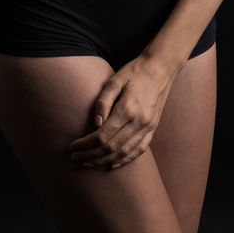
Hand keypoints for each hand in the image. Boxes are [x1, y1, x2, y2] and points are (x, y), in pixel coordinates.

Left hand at [68, 54, 176, 170]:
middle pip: (111, 148)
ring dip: (104, 161)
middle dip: (91, 156)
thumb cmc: (134, 71)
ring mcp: (148, 127)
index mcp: (128, 109)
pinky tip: (113, 164)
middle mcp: (139, 121)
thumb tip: (95, 125)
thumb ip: (103, 102)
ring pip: (124, 152)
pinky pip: (139, 150)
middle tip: (75, 158)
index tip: (72, 147)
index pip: (102, 136)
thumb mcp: (115, 80)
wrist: (160, 68)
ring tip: (88, 163)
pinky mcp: (153, 128)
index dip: (85, 144)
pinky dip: (126, 160)